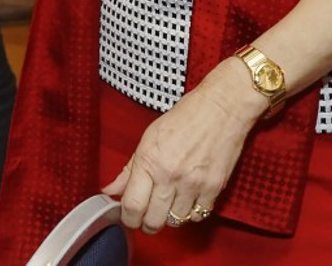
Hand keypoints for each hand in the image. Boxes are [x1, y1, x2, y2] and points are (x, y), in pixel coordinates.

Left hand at [103, 59, 265, 233]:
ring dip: (169, 218)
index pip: (132, 206)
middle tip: (146, 216)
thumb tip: (110, 190)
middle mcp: (170, 175)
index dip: (127, 218)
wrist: (222, 109)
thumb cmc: (185, 117)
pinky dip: (191, 213)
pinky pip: (198, 216)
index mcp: (149, 160)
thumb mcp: (149, 137)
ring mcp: (193, 184)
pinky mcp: (213, 189)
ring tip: (168, 205)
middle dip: (146, 223)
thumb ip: (129, 169)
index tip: (128, 217)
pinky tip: (187, 200)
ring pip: (175, 222)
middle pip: (153, 221)